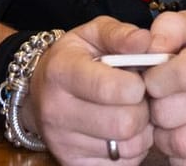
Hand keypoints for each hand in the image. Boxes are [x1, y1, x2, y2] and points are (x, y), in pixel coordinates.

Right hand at [25, 17, 154, 164]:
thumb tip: (146, 41)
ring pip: (127, 147)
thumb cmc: (76, 58)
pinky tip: (124, 132)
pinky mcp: (72, 164)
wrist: (38, 91)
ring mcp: (62, 143)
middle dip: (144, 109)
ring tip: (133, 112)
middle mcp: (56, 111)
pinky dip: (132, 150)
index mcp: (61, 72)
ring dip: (142, 131)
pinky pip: (122, 164)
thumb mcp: (94, 33)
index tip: (141, 81)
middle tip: (141, 99)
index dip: (138, 85)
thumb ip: (121, 34)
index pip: (108, 88)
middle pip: (124, 123)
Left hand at [143, 10, 185, 165]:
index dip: (153, 80)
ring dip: (167, 134)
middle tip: (167, 99)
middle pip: (168, 112)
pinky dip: (182, 156)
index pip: (176, 75)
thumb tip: (148, 49)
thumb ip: (167, 28)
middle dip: (157, 106)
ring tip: (177, 119)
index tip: (153, 79)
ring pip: (177, 143)